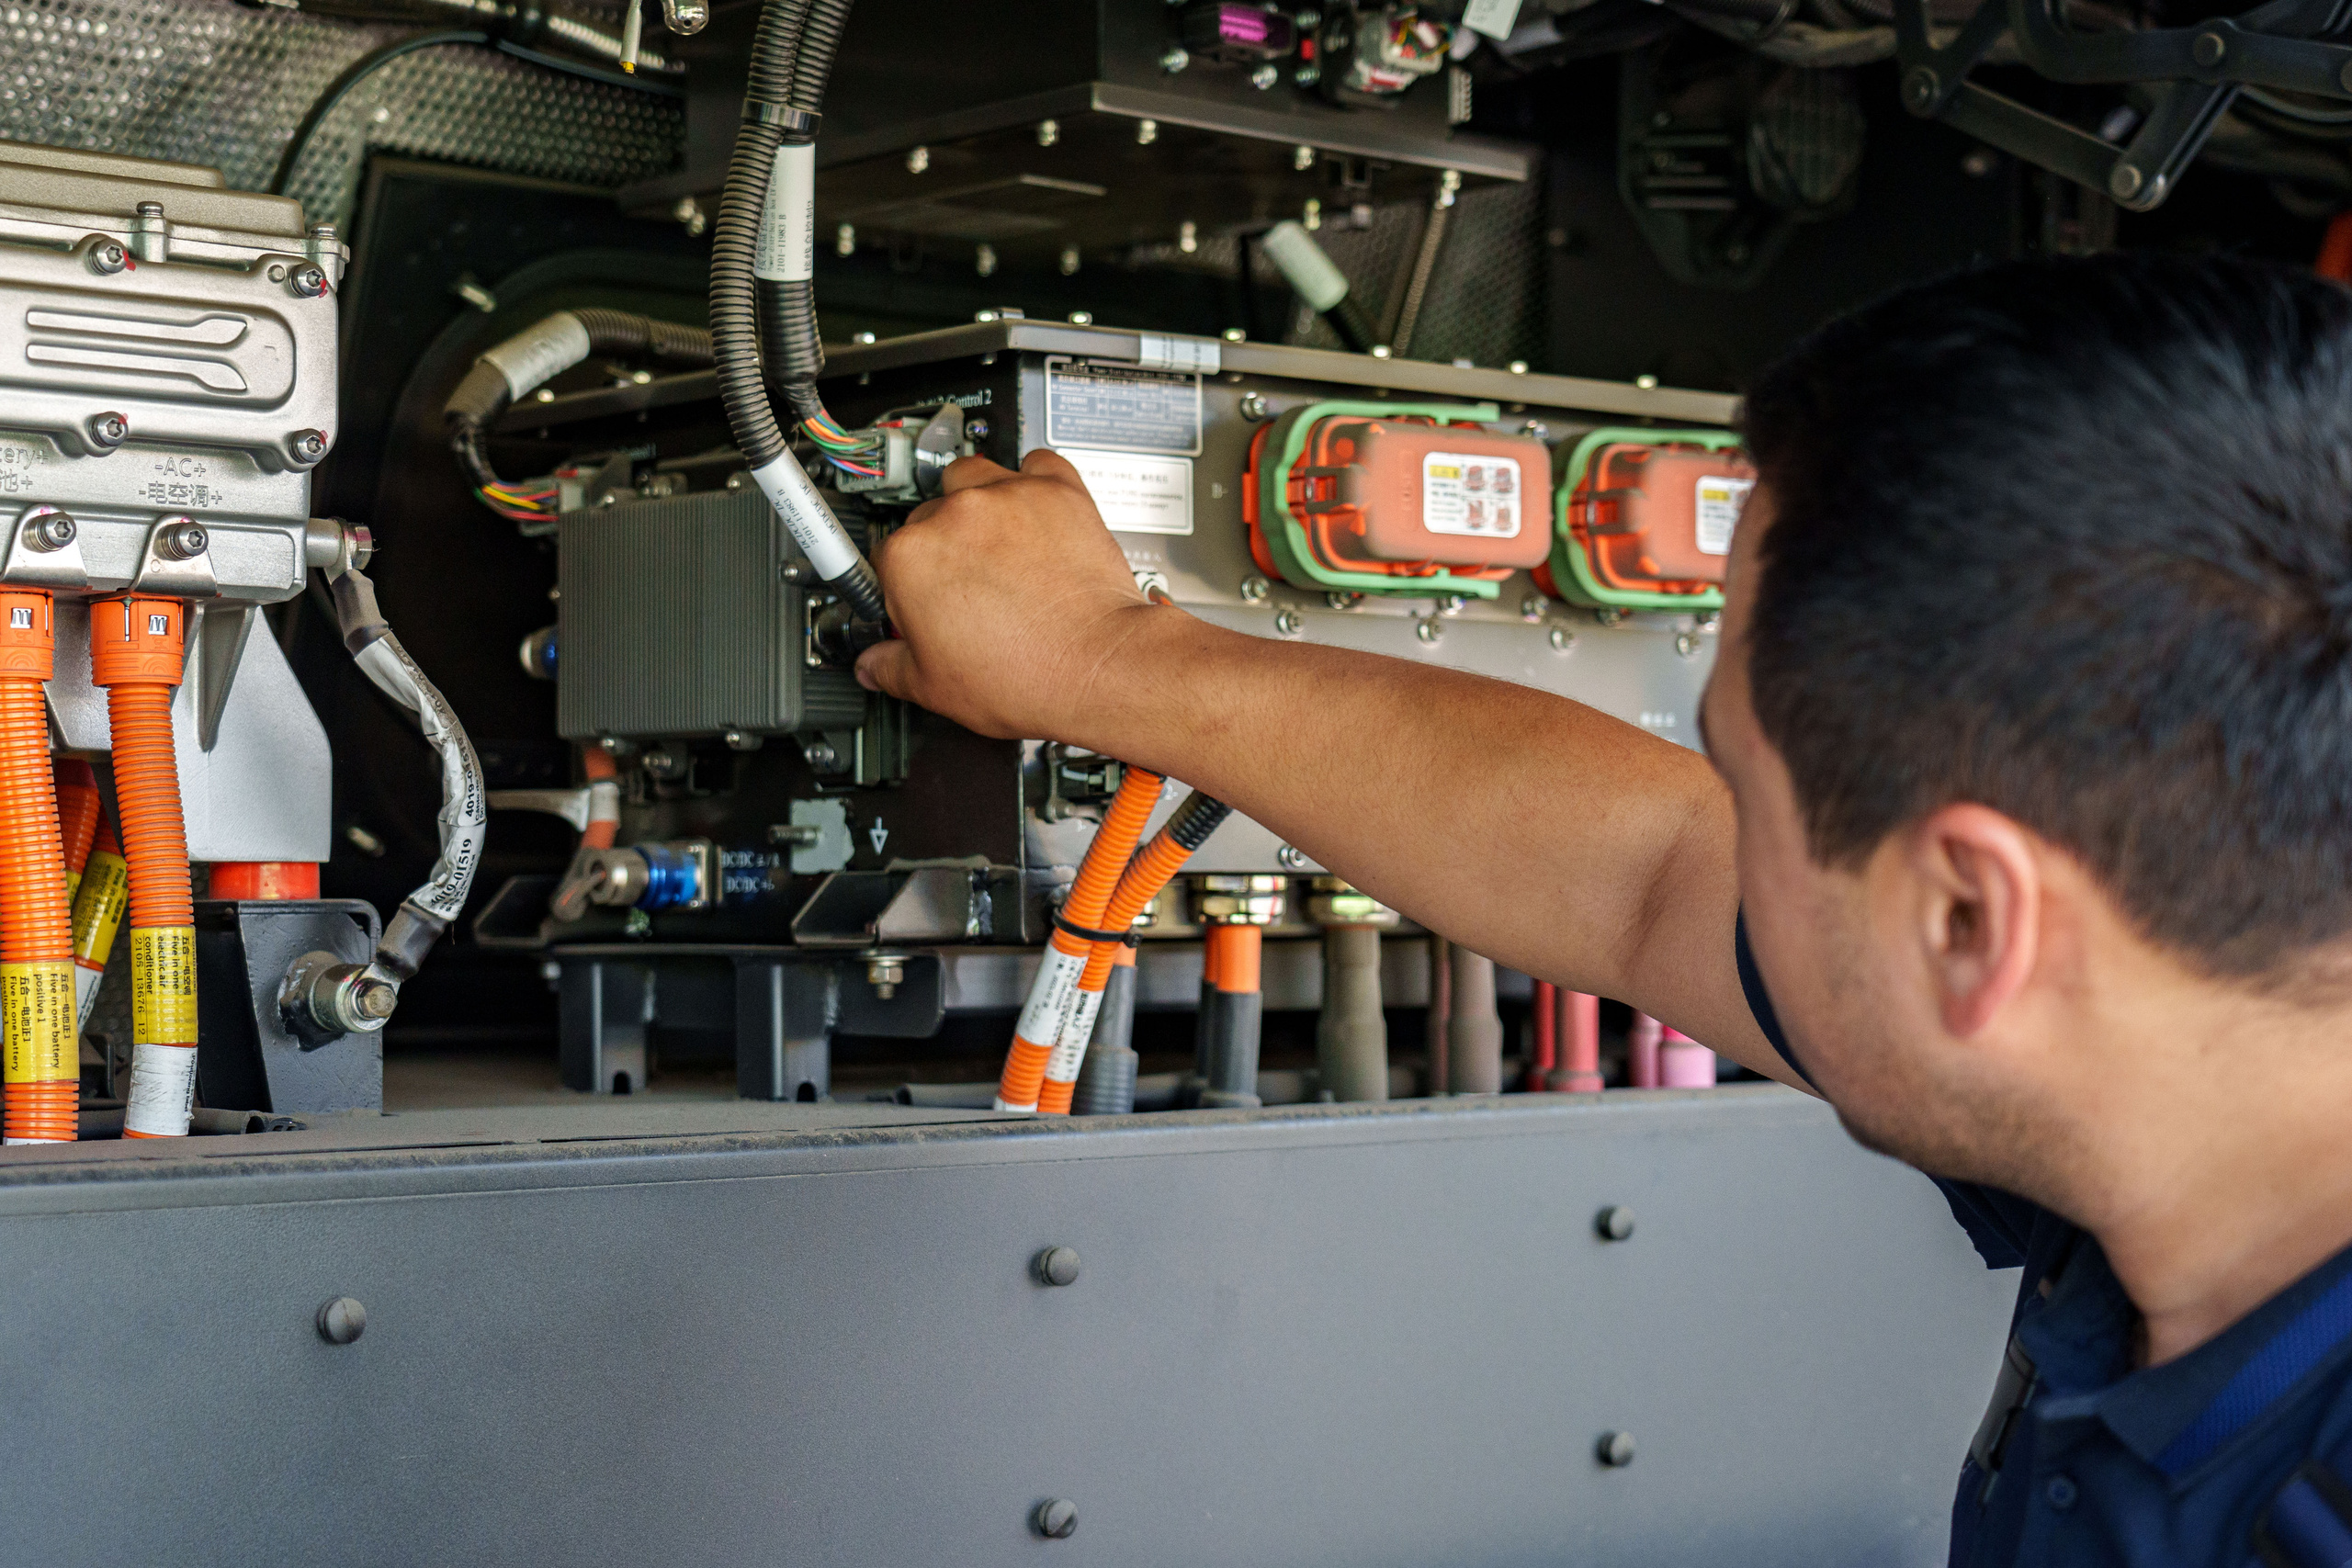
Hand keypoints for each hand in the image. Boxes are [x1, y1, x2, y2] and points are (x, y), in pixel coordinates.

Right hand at [855, 448, 1156, 740]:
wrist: (1097, 666)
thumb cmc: (1025, 675)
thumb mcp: (935, 689)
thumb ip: (892, 668)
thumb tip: (875, 665)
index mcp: (909, 559)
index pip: (885, 556)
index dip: (904, 583)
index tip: (922, 597)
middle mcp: (954, 516)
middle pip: (929, 516)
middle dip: (944, 547)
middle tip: (969, 582)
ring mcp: (1006, 498)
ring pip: (973, 475)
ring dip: (976, 499)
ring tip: (996, 538)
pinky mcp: (1056, 491)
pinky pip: (1038, 462)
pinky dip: (1035, 481)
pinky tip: (1037, 509)